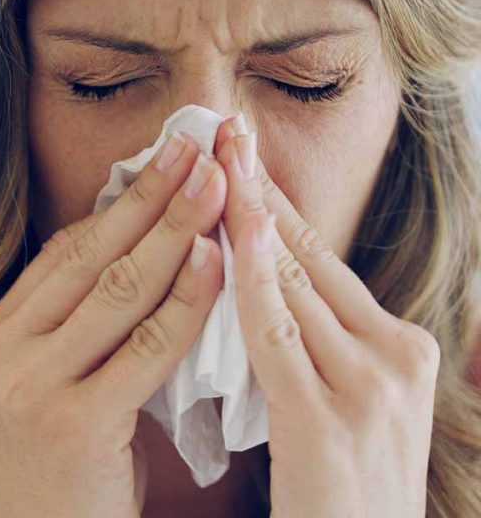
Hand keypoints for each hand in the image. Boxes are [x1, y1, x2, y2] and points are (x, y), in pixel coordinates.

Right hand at [0, 132, 225, 516]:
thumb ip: (78, 324)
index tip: (163, 160)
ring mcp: (26, 387)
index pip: (60, 255)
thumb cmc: (68, 470)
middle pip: (88, 259)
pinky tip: (219, 263)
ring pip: (117, 292)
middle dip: (150, 198)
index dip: (117, 204)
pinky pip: (145, 347)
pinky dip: (187, 301)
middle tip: (197, 148)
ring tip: (218, 187)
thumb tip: (140, 242)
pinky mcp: (71, 421)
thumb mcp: (52, 386)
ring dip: (176, 232)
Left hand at [214, 116, 438, 517]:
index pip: (322, 259)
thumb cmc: (337, 494)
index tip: (240, 154)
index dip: (276, 204)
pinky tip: (223, 236)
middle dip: (260, 190)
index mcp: (397, 347)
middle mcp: (395, 355)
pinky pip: (276, 336)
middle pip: (310, 255)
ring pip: (294, 282)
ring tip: (214, 160)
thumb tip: (254, 281)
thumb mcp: (338, 404)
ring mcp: (370, 386)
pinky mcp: (330, 421)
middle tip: (222, 131)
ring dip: (247, 216)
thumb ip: (308, 345)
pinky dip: (249, 281)